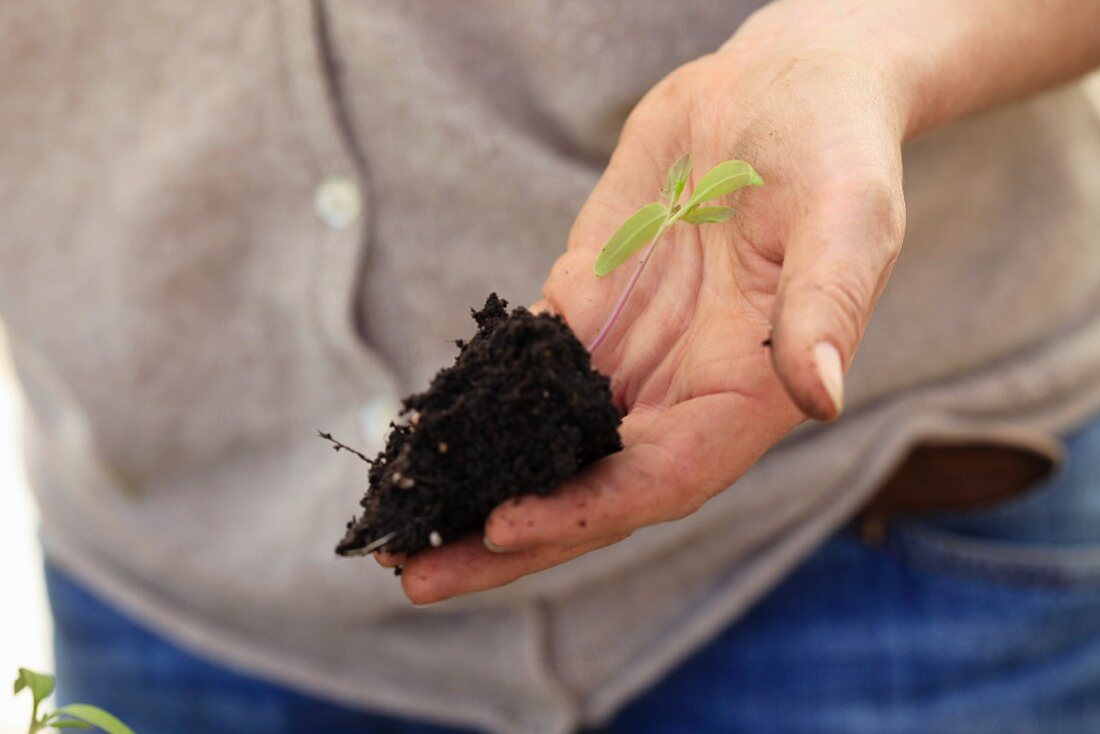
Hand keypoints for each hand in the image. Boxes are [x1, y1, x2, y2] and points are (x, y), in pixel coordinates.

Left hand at [391, 3, 908, 602]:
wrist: (779, 89)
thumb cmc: (832, 145)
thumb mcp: (847, 212)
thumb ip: (829, 300)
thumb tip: (818, 393)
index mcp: (745, 391)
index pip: (663, 476)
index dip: (587, 508)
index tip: (506, 525)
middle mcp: (678, 392)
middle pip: (588, 488)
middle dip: (507, 539)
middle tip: (414, 576)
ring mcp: (626, 355)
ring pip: (543, 446)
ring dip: (475, 488)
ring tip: (393, 527)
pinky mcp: (583, 308)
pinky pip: (519, 374)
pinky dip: (470, 410)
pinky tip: (416, 440)